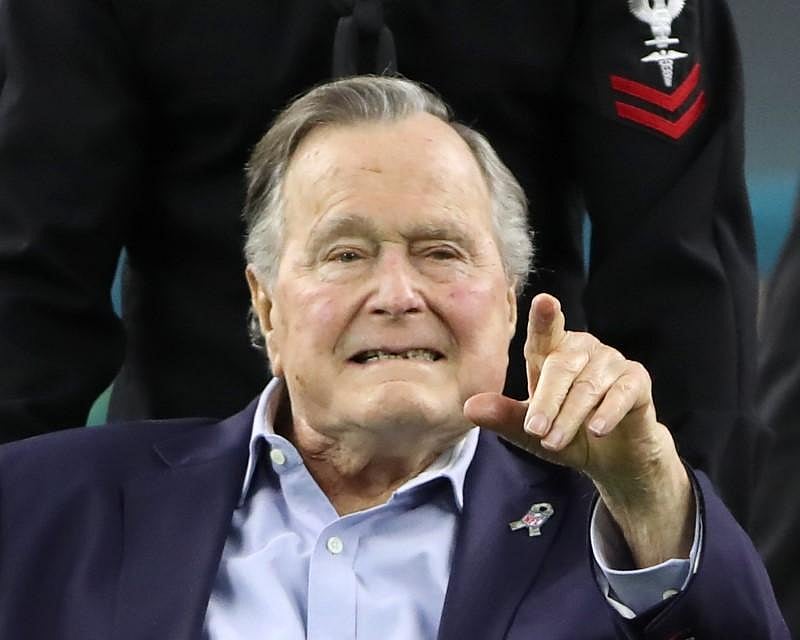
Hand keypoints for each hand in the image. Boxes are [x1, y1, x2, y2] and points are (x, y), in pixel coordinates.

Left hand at [464, 293, 692, 566]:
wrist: (614, 457)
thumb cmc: (567, 434)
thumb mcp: (531, 432)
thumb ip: (504, 418)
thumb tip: (469, 407)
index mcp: (553, 353)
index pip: (545, 333)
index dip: (544, 318)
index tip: (544, 301)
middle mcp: (582, 349)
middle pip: (561, 367)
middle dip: (546, 402)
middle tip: (535, 432)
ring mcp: (612, 361)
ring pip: (588, 385)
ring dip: (570, 416)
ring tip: (555, 443)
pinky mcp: (637, 380)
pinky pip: (622, 392)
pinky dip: (607, 412)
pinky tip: (596, 429)